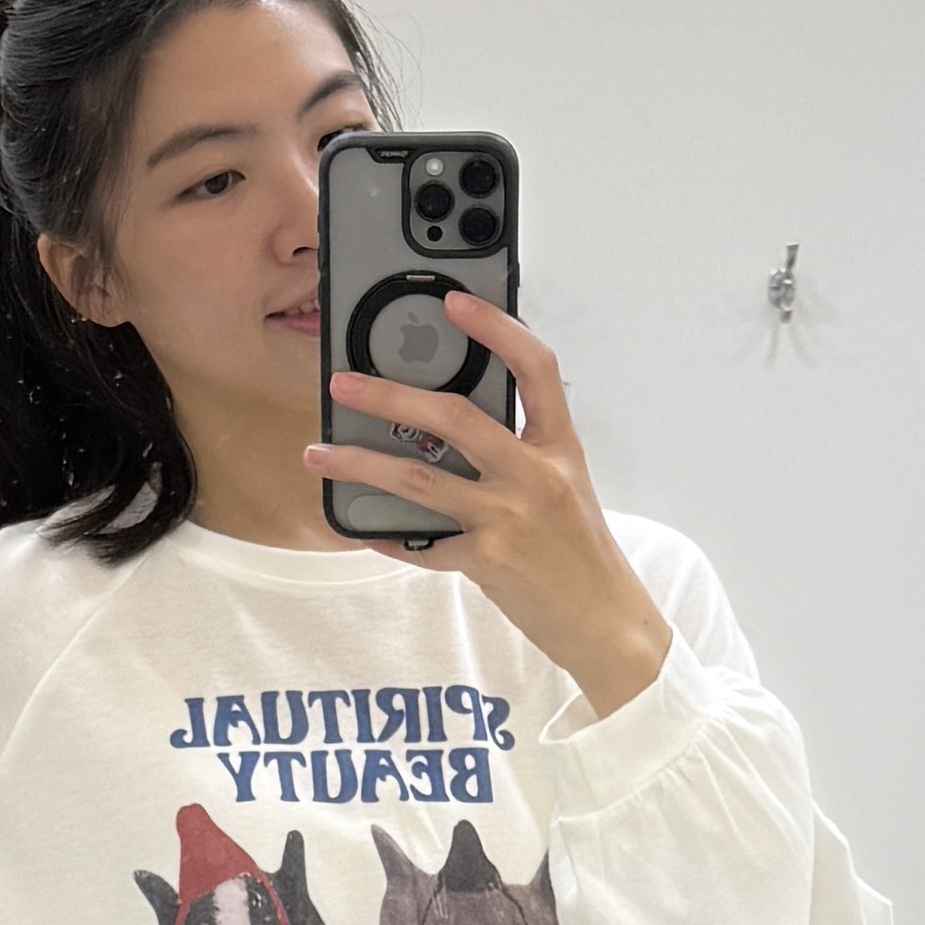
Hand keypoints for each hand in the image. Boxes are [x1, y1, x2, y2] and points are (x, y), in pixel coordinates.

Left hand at [307, 302, 673, 719]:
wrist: (606, 622)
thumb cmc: (579, 552)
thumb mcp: (563, 486)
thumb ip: (518, 449)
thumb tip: (449, 423)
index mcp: (558, 446)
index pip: (534, 367)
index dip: (495, 328)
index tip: (454, 302)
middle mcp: (535, 475)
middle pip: (454, 416)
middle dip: (389, 394)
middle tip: (343, 383)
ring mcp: (510, 519)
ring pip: (420, 480)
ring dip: (360, 463)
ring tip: (318, 454)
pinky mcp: (487, 561)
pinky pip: (422, 543)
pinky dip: (385, 534)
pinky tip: (355, 526)